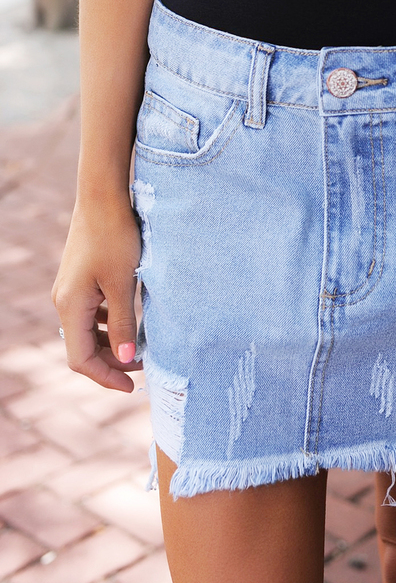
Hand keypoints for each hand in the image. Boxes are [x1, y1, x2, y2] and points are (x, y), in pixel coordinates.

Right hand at [52, 198, 143, 391]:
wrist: (103, 196)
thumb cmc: (115, 237)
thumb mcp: (123, 283)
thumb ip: (123, 323)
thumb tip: (125, 359)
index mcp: (71, 306)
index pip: (81, 359)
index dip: (106, 377)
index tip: (133, 386)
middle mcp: (64, 300)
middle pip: (82, 347)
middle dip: (111, 361)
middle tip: (143, 365)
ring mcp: (70, 288)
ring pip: (87, 329)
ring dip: (111, 342)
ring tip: (141, 345)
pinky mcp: (80, 276)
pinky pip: (91, 311)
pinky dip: (108, 322)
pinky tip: (130, 318)